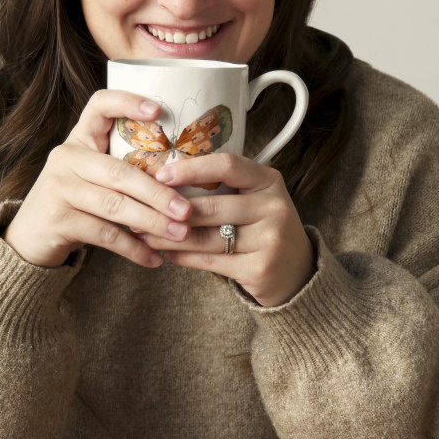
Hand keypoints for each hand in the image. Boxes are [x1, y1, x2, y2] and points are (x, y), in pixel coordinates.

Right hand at [4, 91, 192, 268]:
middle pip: (120, 172)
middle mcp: (66, 157)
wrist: (29, 238)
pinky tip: (154, 259)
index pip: (100, 106)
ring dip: (152, 223)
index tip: (159, 110)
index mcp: (81, 139)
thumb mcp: (96, 177)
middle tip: (187, 210)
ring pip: (115, 205)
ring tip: (180, 234)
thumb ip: (127, 169)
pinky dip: (132, 248)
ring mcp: (59, 187)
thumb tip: (187, 178)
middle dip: (159, 193)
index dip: (128, 102)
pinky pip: (104, 234)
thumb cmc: (77, 202)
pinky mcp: (57, 219)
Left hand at [142, 153, 313, 306]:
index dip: (191, 168)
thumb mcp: (255, 199)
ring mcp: (270, 239)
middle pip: (211, 206)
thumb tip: (165, 181)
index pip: (228, 166)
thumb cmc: (264, 229)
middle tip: (141, 211)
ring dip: (169, 237)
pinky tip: (169, 253)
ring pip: (206, 237)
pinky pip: (210, 261)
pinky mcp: (259, 268)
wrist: (297, 272)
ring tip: (146, 235)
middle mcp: (274, 207)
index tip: (161, 175)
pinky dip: (183, 257)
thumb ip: (223, 188)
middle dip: (170, 210)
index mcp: (270, 181)